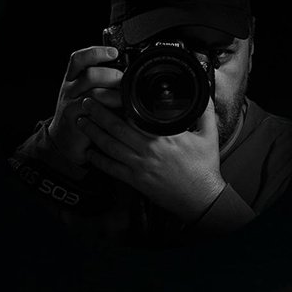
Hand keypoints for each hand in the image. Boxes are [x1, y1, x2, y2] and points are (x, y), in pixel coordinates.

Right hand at [42, 46, 124, 169]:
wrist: (66, 141)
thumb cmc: (86, 116)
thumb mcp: (96, 97)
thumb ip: (108, 87)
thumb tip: (134, 79)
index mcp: (74, 79)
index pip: (79, 58)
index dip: (95, 52)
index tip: (114, 52)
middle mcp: (70, 88)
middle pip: (89, 73)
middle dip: (111, 75)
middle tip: (124, 82)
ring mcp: (70, 102)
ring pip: (91, 91)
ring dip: (112, 93)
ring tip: (124, 99)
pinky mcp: (73, 118)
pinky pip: (90, 109)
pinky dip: (106, 109)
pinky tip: (116, 113)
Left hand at [76, 96, 225, 219]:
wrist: (202, 198)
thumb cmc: (205, 168)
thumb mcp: (209, 137)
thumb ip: (205, 113)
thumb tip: (205, 94)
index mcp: (165, 137)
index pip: (137, 116)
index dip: (120, 104)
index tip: (110, 94)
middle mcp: (149, 150)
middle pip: (116, 128)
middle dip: (98, 113)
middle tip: (86, 102)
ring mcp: (140, 165)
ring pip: (109, 146)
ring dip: (93, 133)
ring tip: (82, 122)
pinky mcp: (136, 180)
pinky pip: (111, 168)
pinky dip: (98, 160)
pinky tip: (89, 152)